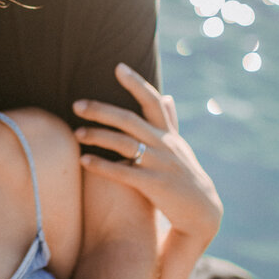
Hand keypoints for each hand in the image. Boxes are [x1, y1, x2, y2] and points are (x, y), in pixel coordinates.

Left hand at [72, 63, 221, 243]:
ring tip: (76, 133)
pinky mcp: (154, 185)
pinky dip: (103, 166)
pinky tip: (83, 161)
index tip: (118, 67)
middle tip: (77, 104)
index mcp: (168, 134)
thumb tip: (167, 96)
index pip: (152, 101)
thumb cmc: (184, 176)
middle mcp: (164, 145)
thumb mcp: (179, 146)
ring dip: (99, 136)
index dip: (136, 83)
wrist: (202, 212)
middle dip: (102, 110)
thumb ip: (170, 121)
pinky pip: (124, 173)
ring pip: (125, 144)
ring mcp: (159, 164)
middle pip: (130, 120)